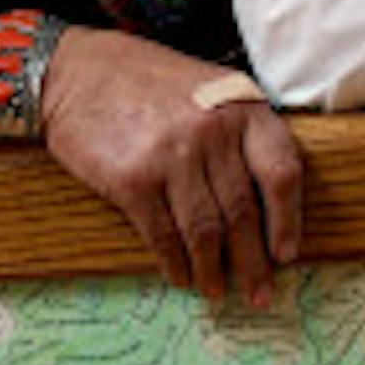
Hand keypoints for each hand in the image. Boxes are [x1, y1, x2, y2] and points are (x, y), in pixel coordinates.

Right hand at [40, 27, 302, 305]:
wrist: (76, 70)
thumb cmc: (147, 80)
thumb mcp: (210, 86)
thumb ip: (240, 131)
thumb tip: (267, 201)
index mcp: (241, 106)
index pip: (282, 173)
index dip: (288, 221)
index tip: (286, 254)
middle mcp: (212, 131)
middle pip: (244, 212)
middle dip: (254, 263)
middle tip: (260, 294)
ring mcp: (172, 155)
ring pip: (206, 231)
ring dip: (213, 270)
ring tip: (217, 291)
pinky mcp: (133, 179)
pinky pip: (163, 235)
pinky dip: (174, 263)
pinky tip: (180, 276)